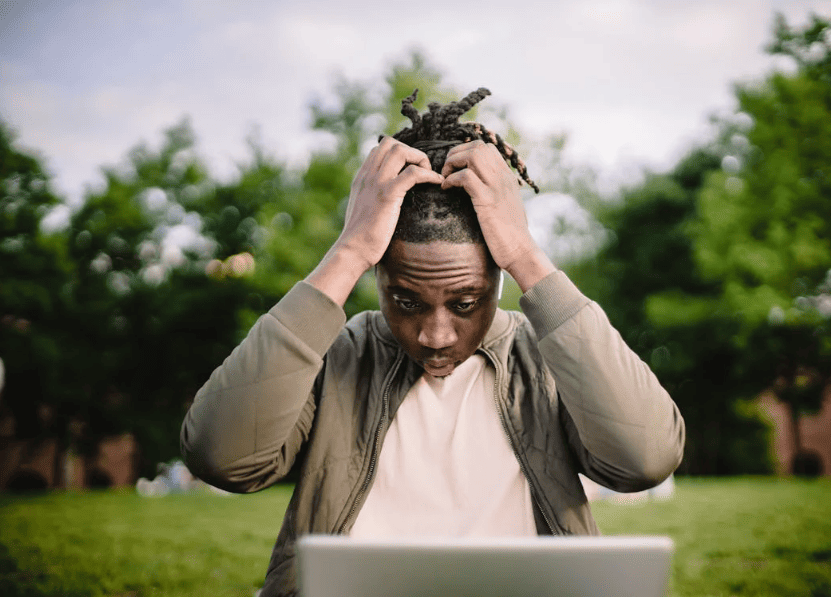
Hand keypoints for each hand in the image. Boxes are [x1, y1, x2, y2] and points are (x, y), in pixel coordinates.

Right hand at [337, 136, 443, 269]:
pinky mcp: (388, 195)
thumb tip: (384, 200)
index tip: (411, 169)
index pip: (379, 149)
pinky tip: (437, 183)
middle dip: (411, 151)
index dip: (399, 153)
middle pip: (390, 143)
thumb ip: (371, 198)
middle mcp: (367, 175)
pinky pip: (413, 173)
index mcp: (361, 178)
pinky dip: (429, 174)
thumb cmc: (360, 237)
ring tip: (429, 174)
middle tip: (421, 171)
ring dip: (420, 159)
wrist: (353, 250)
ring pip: (400, 151)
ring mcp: (377, 183)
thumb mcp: (363, 210)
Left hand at [441, 141, 554, 288]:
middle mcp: (503, 177)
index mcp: (507, 177)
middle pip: (477, 146)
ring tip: (445, 178)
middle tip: (446, 171)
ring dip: (453, 163)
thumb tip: (477, 189)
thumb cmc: (509, 235)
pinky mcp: (487, 200)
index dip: (465, 152)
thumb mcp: (504, 206)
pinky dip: (451, 179)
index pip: (486, 148)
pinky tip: (446, 189)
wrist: (520, 251)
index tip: (455, 168)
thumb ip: (494, 193)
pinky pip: (466, 177)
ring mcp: (496, 186)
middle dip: (456, 154)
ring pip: (473, 155)